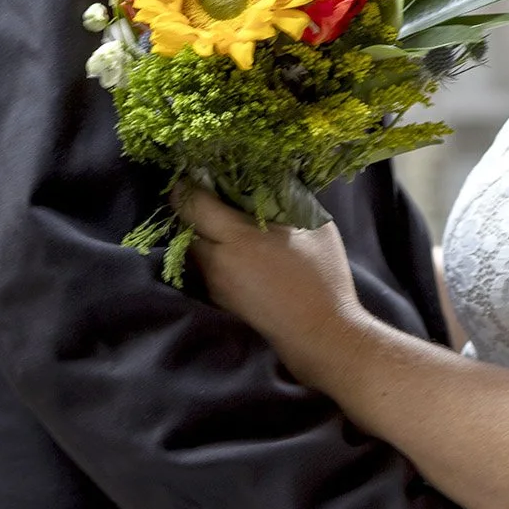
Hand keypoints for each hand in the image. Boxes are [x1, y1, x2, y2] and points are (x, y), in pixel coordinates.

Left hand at [181, 188, 362, 383]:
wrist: (320, 335)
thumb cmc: (322, 278)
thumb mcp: (315, 229)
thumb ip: (290, 201)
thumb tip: (274, 180)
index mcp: (238, 238)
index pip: (191, 204)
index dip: (186, 186)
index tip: (193, 174)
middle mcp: (217, 262)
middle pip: (185, 227)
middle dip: (195, 211)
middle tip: (215, 197)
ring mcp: (215, 286)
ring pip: (193, 250)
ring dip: (204, 235)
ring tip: (229, 225)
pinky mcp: (220, 302)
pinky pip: (205, 270)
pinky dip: (213, 256)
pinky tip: (237, 252)